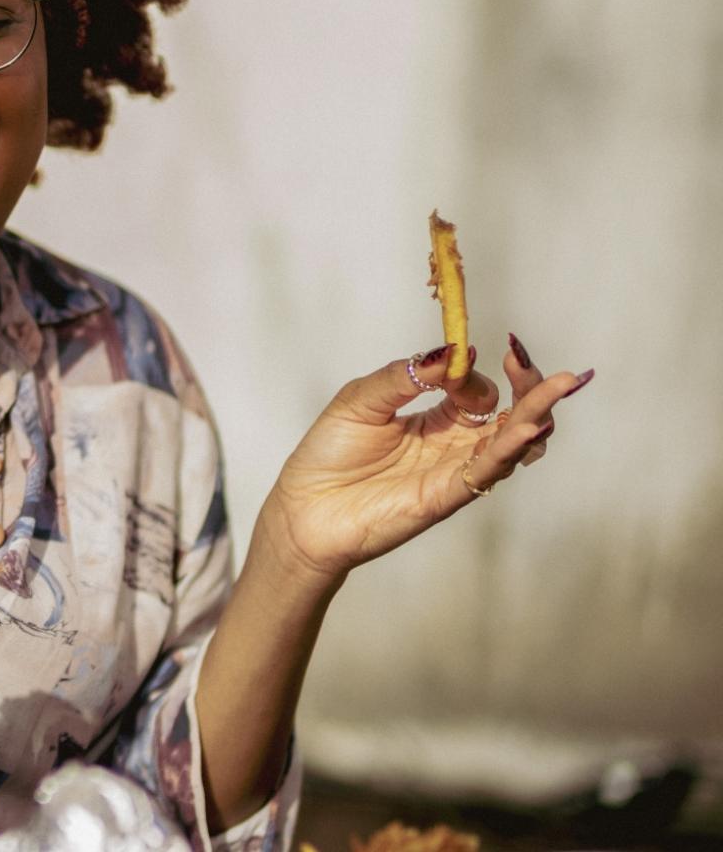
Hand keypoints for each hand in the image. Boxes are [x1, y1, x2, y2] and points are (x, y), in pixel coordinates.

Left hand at [259, 338, 592, 582]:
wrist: (304, 508)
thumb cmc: (328, 454)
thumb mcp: (361, 399)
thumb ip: (405, 376)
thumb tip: (451, 352)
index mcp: (434, 418)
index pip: (476, 390)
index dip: (476, 372)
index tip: (467, 355)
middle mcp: (452, 444)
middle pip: (510, 415)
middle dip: (533, 389)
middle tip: (543, 367)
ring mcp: (453, 470)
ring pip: (511, 442)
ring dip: (535, 414)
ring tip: (555, 388)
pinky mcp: (446, 495)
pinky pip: (486, 470)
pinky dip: (510, 448)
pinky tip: (526, 427)